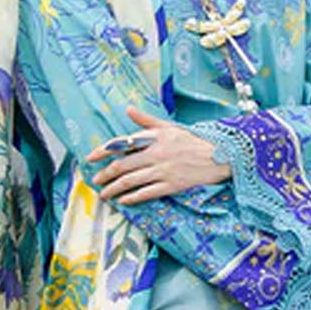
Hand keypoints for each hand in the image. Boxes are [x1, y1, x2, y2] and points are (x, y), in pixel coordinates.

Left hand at [87, 106, 230, 204]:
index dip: (103, 151)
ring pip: (131, 181)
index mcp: (153, 138)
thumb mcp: (169, 127)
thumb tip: (127, 108)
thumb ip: (146, 120)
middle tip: (96, 181)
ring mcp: (163, 171)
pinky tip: (124, 201)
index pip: (122, 143)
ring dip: (114, 188)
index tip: (90, 158)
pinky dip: (133, 198)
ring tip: (105, 194)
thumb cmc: (193, 141)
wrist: (220, 156)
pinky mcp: (172, 185)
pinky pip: (147, 193)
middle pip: (122, 165)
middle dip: (105, 174)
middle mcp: (155, 154)